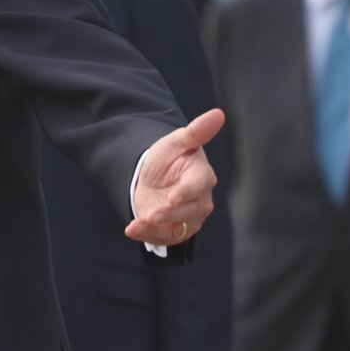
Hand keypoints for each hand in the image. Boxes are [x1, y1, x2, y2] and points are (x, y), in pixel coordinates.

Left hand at [127, 109, 224, 247]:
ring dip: (157, 229)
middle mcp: (199, 199)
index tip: (173, 197)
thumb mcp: (177, 141)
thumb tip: (218, 113)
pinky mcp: (173, 229)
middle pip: (190, 211)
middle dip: (170, 214)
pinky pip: (163, 237)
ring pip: (178, 228)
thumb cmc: (169, 156)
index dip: (187, 192)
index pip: (200, 186)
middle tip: (151, 214)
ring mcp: (187, 217)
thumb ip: (196, 131)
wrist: (152, 174)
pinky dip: (147, 236)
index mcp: (202, 176)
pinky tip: (131, 230)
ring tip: (137, 225)